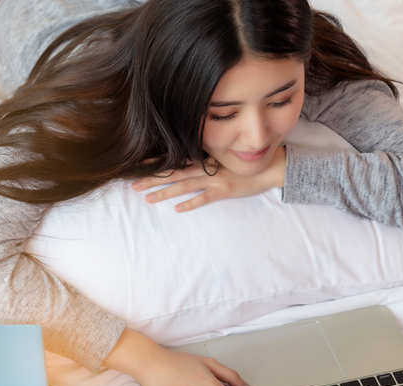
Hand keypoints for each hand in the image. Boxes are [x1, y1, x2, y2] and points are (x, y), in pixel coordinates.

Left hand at [132, 146, 285, 211]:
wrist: (269, 167)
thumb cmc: (243, 164)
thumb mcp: (221, 159)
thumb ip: (205, 162)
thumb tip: (187, 165)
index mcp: (203, 160)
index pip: (175, 161)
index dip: (156, 164)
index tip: (137, 166)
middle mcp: (206, 168)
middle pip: (174, 174)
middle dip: (153, 179)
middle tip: (133, 186)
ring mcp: (215, 179)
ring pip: (185, 186)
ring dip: (166, 192)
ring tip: (148, 199)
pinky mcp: (225, 191)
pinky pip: (206, 198)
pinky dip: (192, 203)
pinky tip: (178, 209)